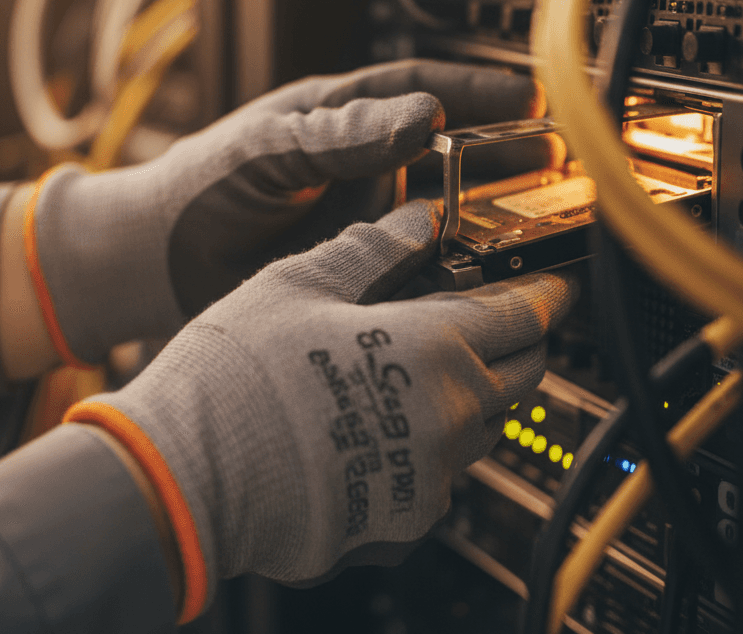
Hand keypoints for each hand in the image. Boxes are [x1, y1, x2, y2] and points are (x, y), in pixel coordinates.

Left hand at [24, 59, 538, 364]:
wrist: (157, 265)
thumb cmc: (200, 189)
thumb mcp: (267, 150)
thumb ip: (338, 135)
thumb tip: (421, 117)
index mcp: (340, 120)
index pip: (421, 91)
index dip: (480, 92)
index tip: (530, 98)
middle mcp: (361, 168)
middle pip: (451, 156)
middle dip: (505, 160)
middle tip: (555, 170)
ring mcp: (362, 221)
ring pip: (442, 216)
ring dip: (487, 222)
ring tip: (534, 230)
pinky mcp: (357, 272)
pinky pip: (415, 271)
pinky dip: (449, 278)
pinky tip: (482, 288)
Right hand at [64, 200, 576, 620]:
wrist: (188, 479)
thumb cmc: (235, 379)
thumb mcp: (299, 284)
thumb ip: (372, 249)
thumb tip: (417, 219)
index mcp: (436, 347)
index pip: (527, 314)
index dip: (548, 293)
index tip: (554, 284)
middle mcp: (450, 419)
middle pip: (523, 376)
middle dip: (519, 342)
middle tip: (494, 318)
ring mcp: (430, 479)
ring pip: (482, 428)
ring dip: (470, 394)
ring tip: (418, 368)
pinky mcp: (402, 523)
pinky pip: (440, 478)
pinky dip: (427, 447)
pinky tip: (377, 426)